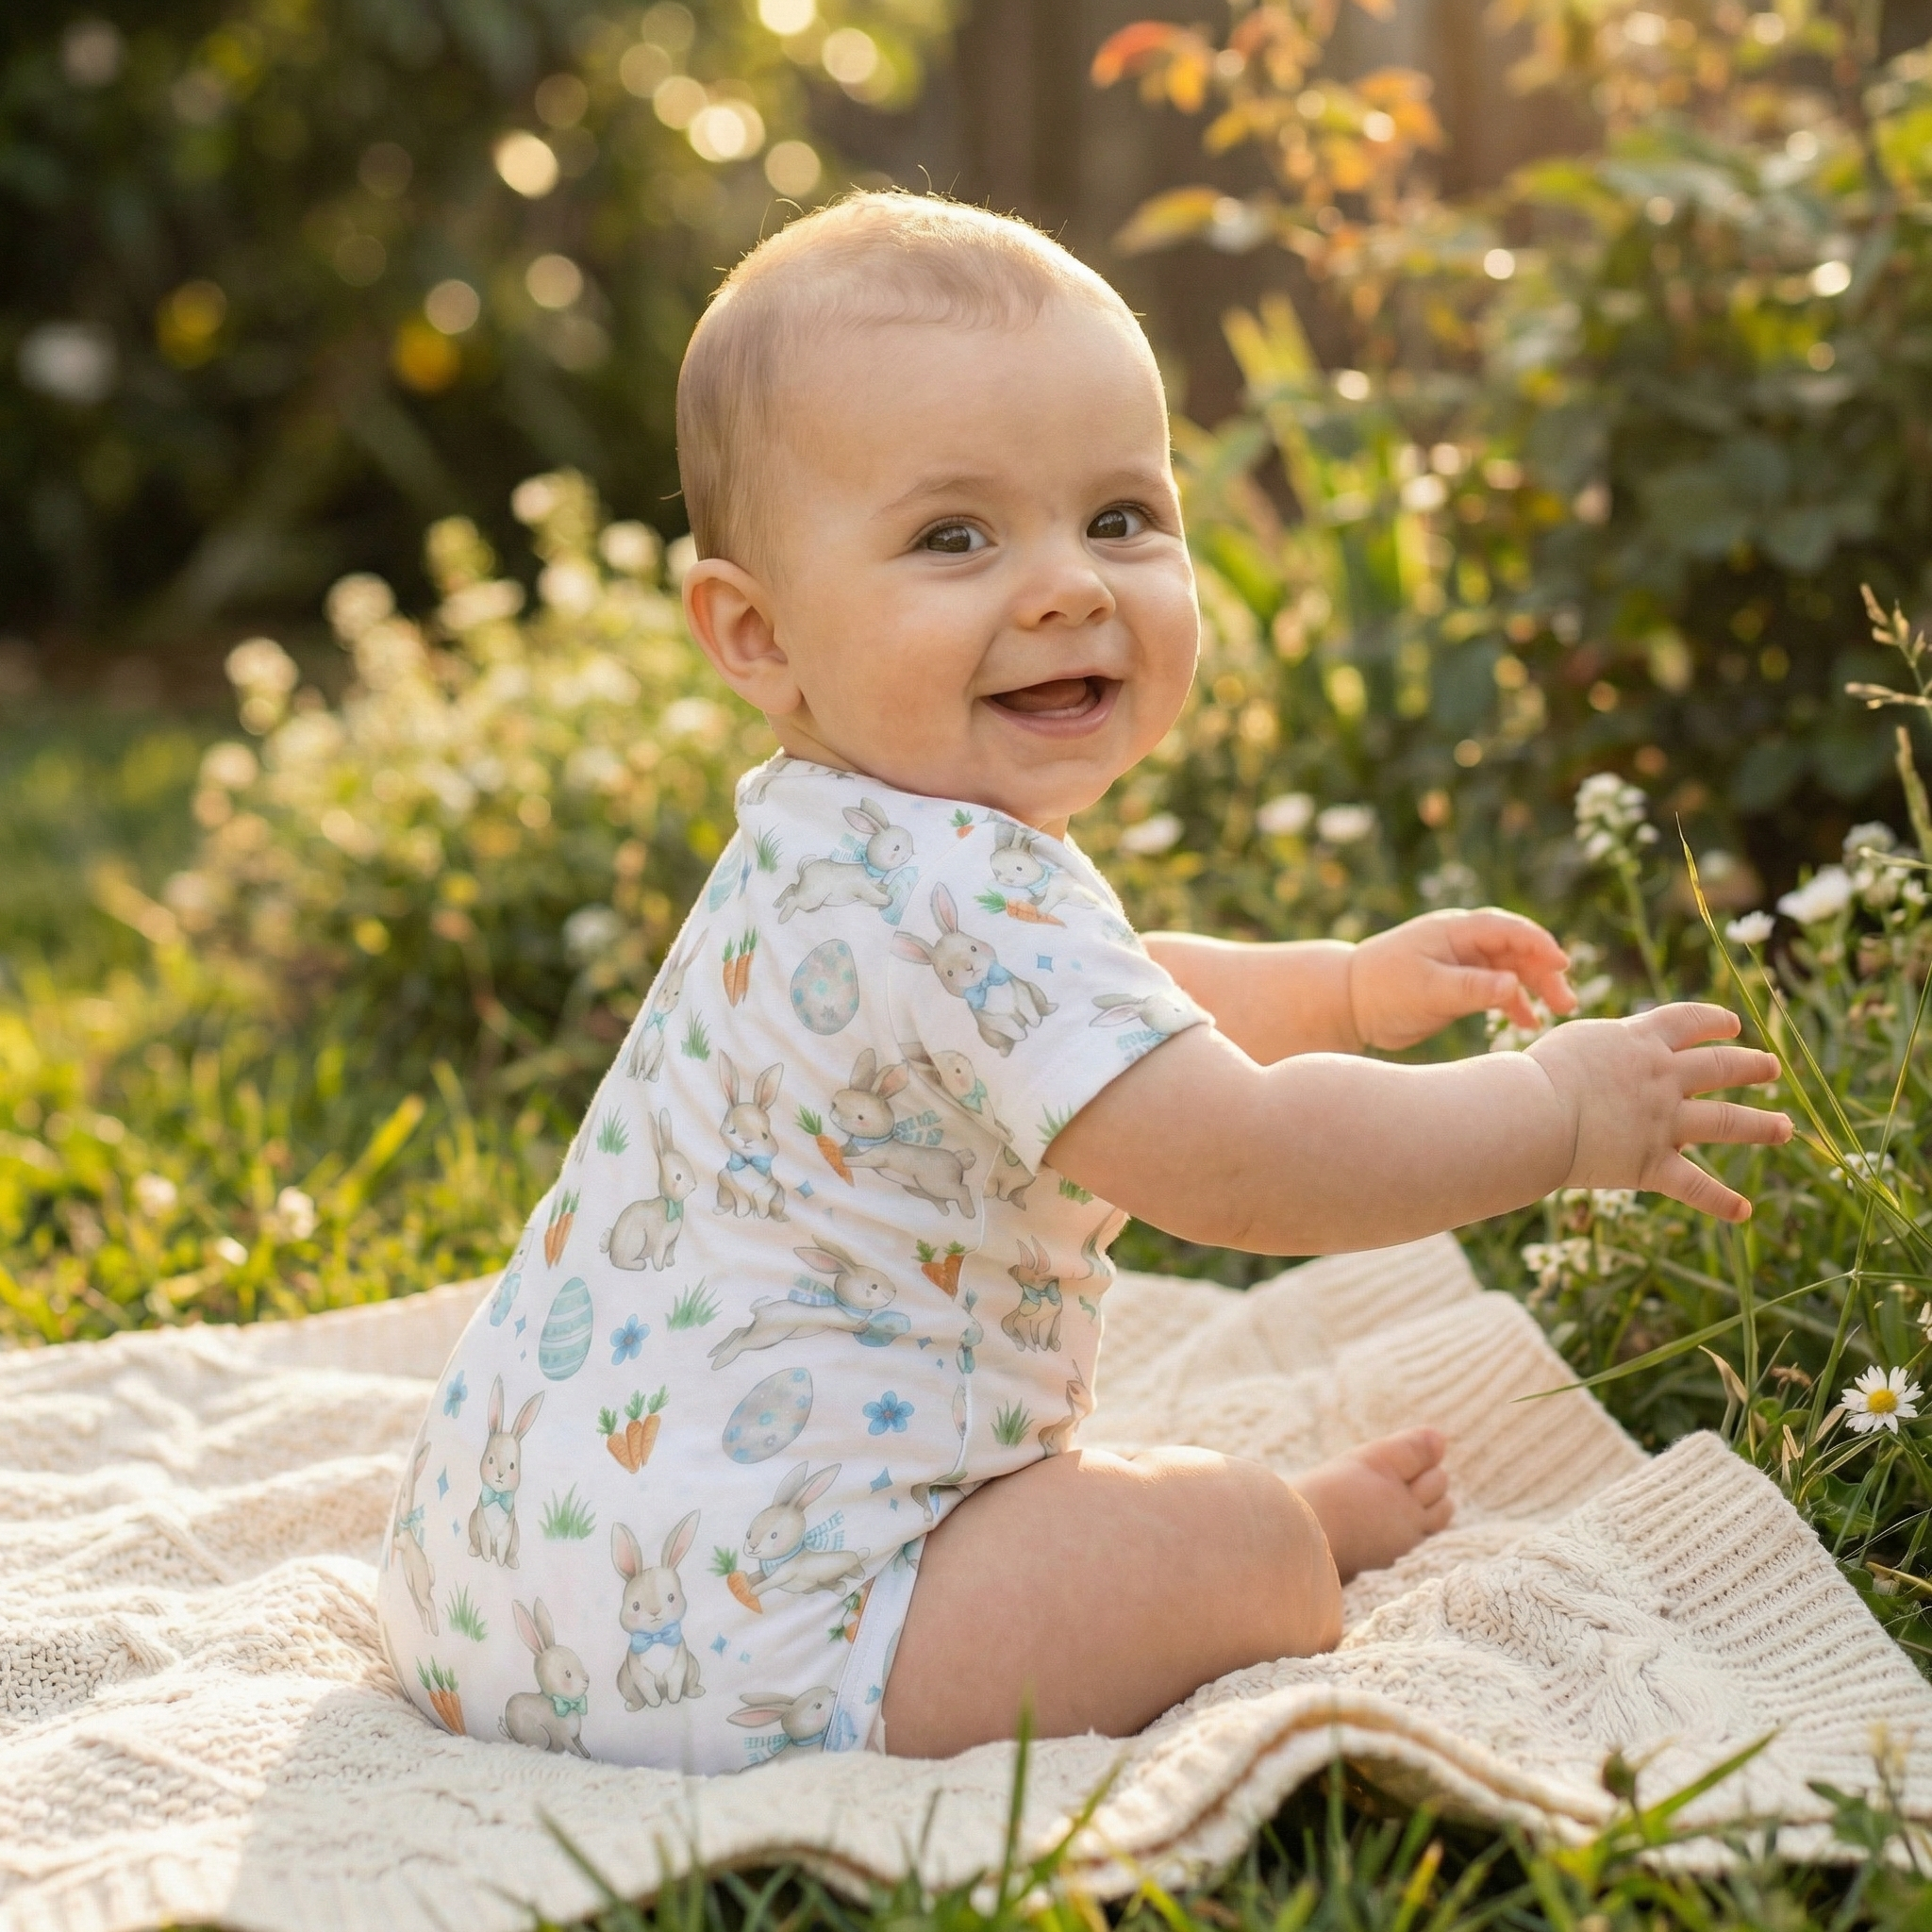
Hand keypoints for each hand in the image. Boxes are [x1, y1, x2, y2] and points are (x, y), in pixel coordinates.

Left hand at [1348, 908, 1576, 1050]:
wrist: (1349, 1003)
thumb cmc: (1383, 988)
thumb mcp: (1428, 990)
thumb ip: (1471, 988)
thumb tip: (1514, 986)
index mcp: (1454, 931)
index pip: (1507, 930)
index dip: (1538, 944)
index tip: (1562, 963)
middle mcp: (1463, 943)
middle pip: (1516, 951)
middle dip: (1544, 972)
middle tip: (1566, 1002)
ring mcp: (1463, 965)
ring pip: (1511, 971)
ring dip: (1535, 988)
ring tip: (1558, 1012)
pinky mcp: (1459, 988)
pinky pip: (1496, 991)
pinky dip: (1514, 1004)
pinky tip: (1529, 1023)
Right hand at [1526, 1003, 1791, 1221]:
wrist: (1534, 1113)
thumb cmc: (1537, 1074)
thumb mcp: (1575, 1041)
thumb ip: (1604, 1046)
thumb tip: (1608, 1052)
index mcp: (1641, 1041)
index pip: (1690, 1021)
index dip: (1715, 1021)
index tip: (1733, 1026)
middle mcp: (1662, 1078)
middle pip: (1720, 1066)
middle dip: (1751, 1066)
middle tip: (1771, 1068)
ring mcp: (1663, 1122)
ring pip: (1726, 1121)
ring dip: (1761, 1125)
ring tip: (1784, 1128)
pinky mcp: (1652, 1164)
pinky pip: (1695, 1186)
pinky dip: (1721, 1202)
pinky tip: (1743, 1211)